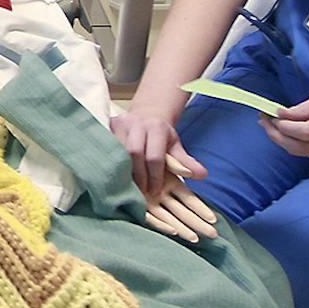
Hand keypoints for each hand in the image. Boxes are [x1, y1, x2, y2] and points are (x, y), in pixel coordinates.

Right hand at [109, 109, 216, 241]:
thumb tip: (202, 175)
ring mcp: (119, 124)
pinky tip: (114, 177)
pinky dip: (110, 164)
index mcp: (156, 128)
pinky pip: (106, 148)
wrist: (146, 114)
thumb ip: (186, 161)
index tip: (155, 191)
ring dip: (121, 172)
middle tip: (141, 193)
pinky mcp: (107, 126)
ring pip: (117, 151)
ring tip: (127, 188)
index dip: (155, 176)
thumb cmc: (161, 135)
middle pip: (133, 153)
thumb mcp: (175, 145)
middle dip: (137, 175)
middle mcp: (136, 124)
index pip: (154, 156)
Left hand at [261, 83, 308, 162]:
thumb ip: (304, 109)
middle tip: (263, 121)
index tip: (270, 115)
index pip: (305, 132)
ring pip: (301, 152)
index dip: (284, 126)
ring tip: (270, 124)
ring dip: (282, 140)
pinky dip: (295, 142)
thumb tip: (281, 115)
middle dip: (277, 136)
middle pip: (299, 148)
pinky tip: (288, 130)